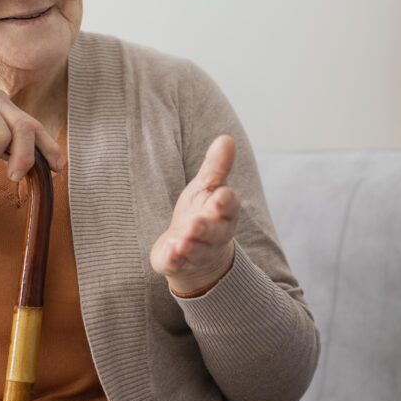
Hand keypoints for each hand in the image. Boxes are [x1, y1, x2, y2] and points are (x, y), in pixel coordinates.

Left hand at [150, 135, 240, 296]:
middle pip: (214, 231)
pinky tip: (170, 254)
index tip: (221, 194)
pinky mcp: (179, 262)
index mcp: (223, 211)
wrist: (196, 255)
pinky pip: (178, 263)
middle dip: (206, 228)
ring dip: (190, 245)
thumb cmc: (203, 213)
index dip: (225, 201)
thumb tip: (226, 138)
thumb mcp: (207, 187)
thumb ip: (217, 166)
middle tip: (196, 223)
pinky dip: (175, 259)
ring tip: (183, 241)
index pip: (229, 205)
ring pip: (197, 249)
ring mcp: (197, 251)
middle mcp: (214, 233)